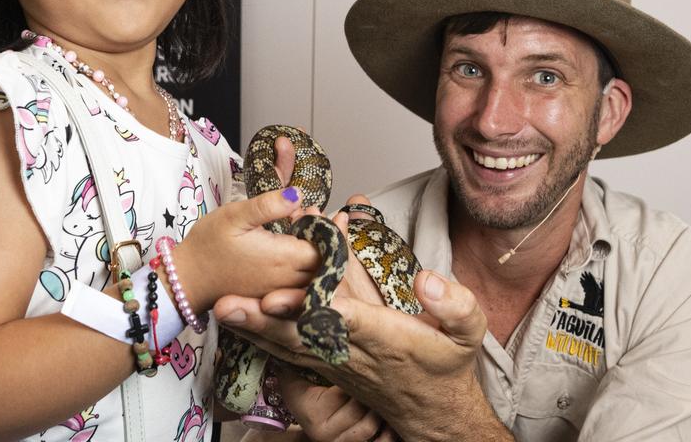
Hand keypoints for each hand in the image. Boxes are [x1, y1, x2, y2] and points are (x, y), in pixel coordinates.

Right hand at [175, 186, 321, 312]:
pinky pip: (301, 283)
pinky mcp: (273, 297)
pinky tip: (296, 248)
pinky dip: (306, 267)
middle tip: (321, 216)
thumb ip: (268, 205)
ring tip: (309, 229)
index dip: (329, 229)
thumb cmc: (208, 245)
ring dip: (318, 254)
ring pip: (315, 274)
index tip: (321, 211)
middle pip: (325, 263)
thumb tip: (299, 193)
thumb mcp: (235, 216)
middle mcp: (287, 280)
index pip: (326, 247)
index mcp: (283, 258)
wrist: (187, 279)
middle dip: (328, 241)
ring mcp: (281, 292)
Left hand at [215, 270, 505, 440]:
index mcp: (387, 338)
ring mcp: (336, 363)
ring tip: (222, 309)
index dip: (313, 308)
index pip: (345, 320)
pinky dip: (263, 336)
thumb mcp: (469, 332)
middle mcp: (354, 353)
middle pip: (303, 334)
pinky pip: (290, 350)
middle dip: (266, 319)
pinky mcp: (326, 366)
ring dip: (255, 328)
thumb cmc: (448, 365)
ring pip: (290, 344)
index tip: (283, 296)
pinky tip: (238, 324)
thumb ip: (454, 304)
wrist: (434, 412)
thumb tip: (425, 278)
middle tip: (230, 304)